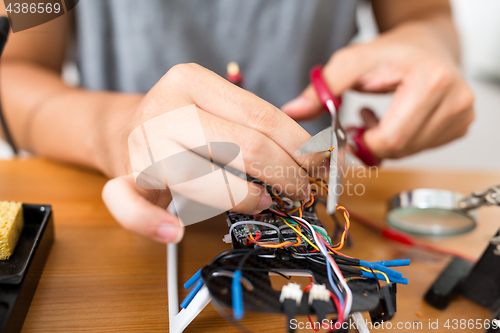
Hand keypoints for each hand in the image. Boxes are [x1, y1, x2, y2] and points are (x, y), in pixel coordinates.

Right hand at [102, 63, 323, 242]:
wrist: (122, 128)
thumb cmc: (183, 124)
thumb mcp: (215, 107)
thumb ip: (255, 125)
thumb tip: (316, 156)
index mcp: (191, 81)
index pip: (262, 116)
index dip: (301, 146)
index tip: (322, 165)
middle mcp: (163, 109)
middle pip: (245, 147)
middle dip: (288, 176)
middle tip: (303, 190)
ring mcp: (140, 146)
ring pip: (206, 181)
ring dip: (248, 200)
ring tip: (267, 203)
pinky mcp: (123, 180)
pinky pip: (129, 207)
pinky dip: (153, 224)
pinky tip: (175, 231)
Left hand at [282, 20, 474, 158]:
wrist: (427, 45)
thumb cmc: (391, 52)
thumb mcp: (352, 62)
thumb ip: (323, 88)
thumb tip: (292, 110)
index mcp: (431, 82)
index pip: (391, 138)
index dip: (363, 142)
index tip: (347, 131)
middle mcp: (455, 102)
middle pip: (399, 149)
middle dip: (371, 143)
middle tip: (358, 124)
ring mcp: (461, 117)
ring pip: (408, 153)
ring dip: (384, 142)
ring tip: (376, 118)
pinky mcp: (460, 127)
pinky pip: (420, 150)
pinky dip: (400, 141)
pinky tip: (394, 121)